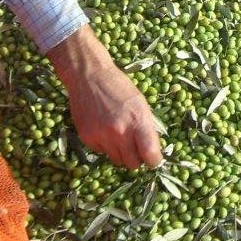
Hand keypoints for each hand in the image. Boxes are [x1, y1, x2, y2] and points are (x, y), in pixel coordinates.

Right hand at [47, 24, 162, 169]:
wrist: (89, 76)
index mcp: (138, 121)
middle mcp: (120, 132)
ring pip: (116, 160)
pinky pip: (101, 151)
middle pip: (132, 164)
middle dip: (135, 158)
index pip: (150, 155)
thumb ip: (146, 128)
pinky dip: (104, 144)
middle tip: (134, 146)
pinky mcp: (87, 138)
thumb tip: (150, 151)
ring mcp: (102, 136)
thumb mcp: (140, 103)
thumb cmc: (119, 87)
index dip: (153, 159)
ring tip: (117, 133)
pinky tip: (102, 127)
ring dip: (119, 152)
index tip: (152, 158)